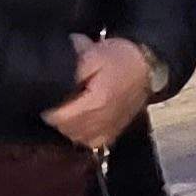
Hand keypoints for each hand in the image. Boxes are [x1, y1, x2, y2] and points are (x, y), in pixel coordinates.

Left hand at [43, 36, 152, 151]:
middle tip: (56, 104)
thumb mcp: (95, 53)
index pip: (60, 117)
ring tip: (67, 112)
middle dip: (57, 118)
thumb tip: (54, 66)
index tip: (47, 101)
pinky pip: (91, 143)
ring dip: (68, 127)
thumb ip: (73, 63)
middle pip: (67, 129)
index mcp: (96, 102)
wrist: (148, 67)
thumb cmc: (121, 58)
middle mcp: (102, 121)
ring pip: (77, 138)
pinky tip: (81, 123)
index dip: (49, 110)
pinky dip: (82, 135)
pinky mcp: (114, 133)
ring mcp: (109, 130)